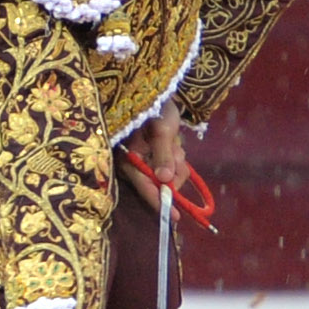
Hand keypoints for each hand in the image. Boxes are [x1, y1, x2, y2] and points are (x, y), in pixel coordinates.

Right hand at [119, 98, 189, 212]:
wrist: (158, 91)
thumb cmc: (155, 107)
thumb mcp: (162, 129)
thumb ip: (163, 155)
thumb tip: (165, 180)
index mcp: (130, 158)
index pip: (145, 186)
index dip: (160, 201)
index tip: (175, 217)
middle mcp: (135, 164)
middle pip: (161, 183)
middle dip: (174, 173)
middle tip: (178, 153)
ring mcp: (146, 161)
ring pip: (170, 175)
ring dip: (177, 162)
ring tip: (175, 142)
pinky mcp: (155, 157)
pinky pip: (172, 166)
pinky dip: (177, 158)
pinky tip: (174, 143)